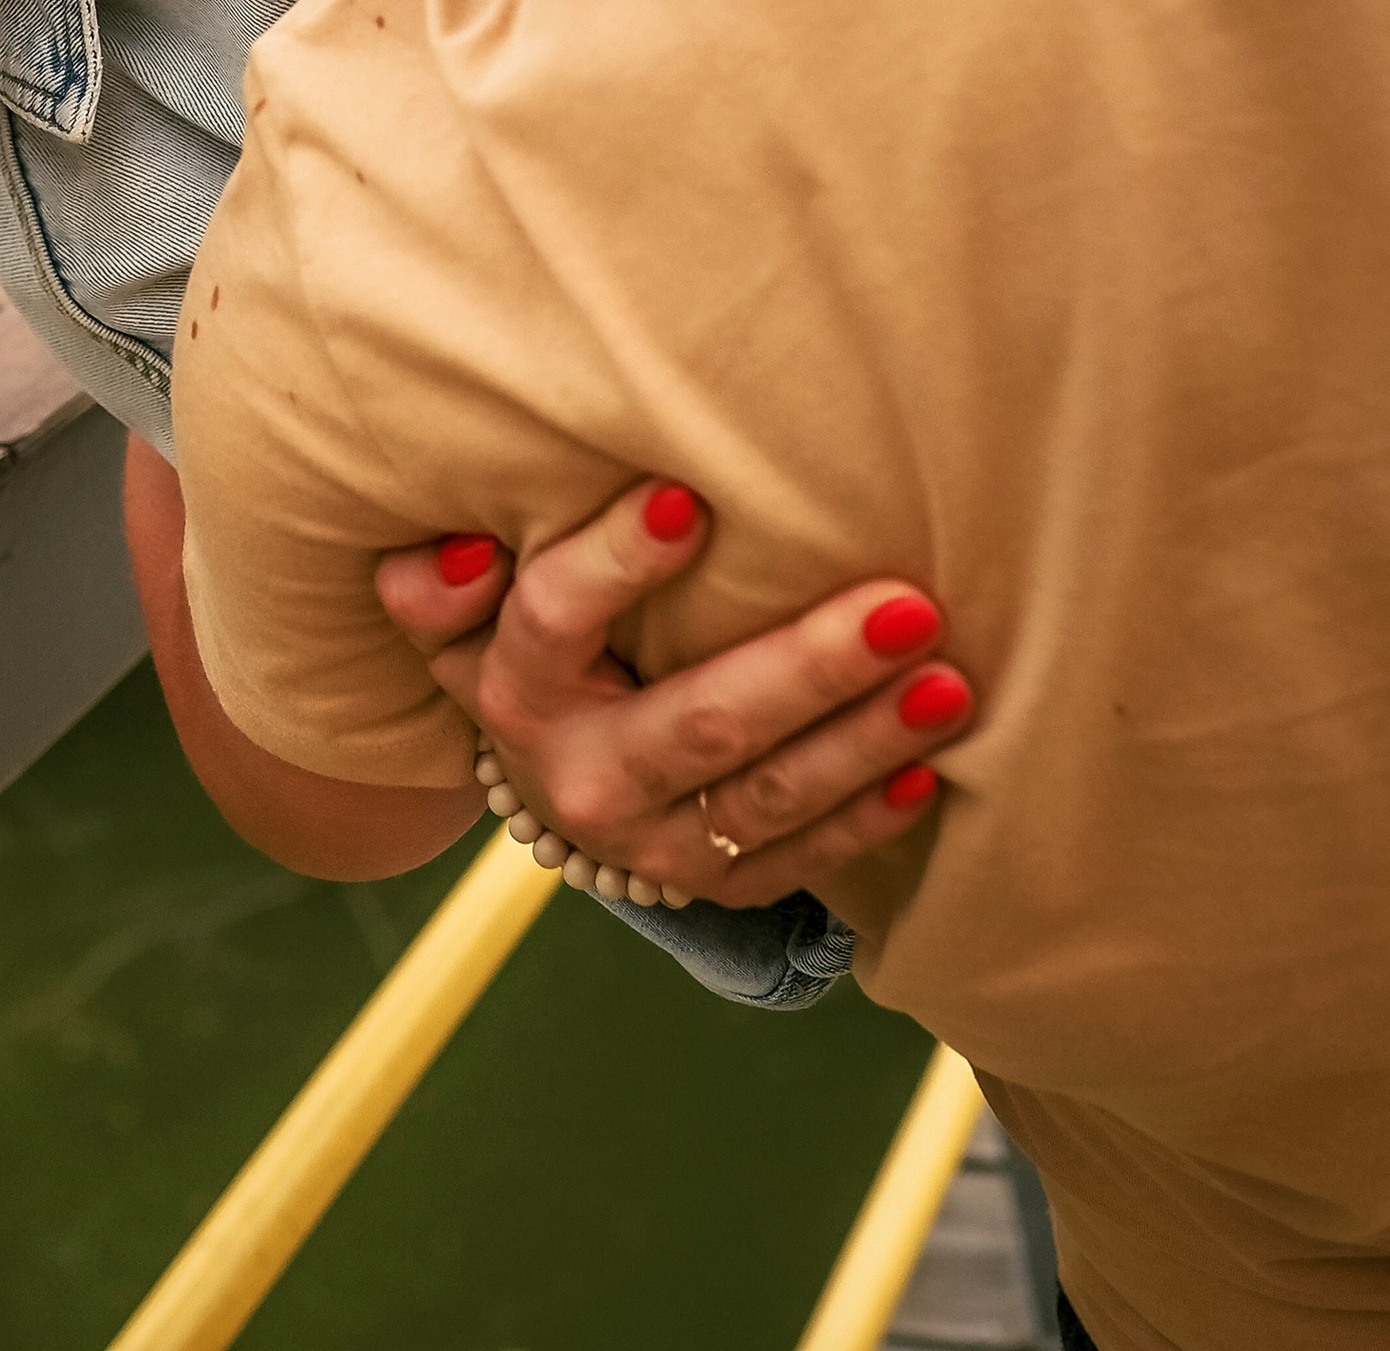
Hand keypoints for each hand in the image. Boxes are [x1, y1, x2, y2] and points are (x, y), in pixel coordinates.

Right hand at [374, 479, 970, 909]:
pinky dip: (866, 821)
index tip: (691, 502)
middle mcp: (579, 778)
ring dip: (867, 741)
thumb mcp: (461, 616)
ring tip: (948, 681)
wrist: (547, 780)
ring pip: (767, 799)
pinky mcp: (712, 887)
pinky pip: (798, 860)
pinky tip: (928, 770)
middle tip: (906, 608)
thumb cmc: (527, 647)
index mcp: (517, 691)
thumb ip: (441, 582)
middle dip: (807, 666)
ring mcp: (652, 846)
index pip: (554, 619)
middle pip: (697, 722)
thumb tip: (467, 551)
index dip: (615, 564)